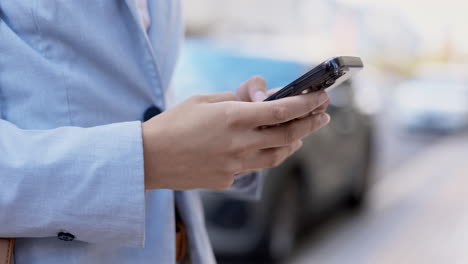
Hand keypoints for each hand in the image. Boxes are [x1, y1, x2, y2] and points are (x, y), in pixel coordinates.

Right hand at [143, 78, 329, 190]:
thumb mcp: (203, 100)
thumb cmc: (172, 124)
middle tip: (322, 116)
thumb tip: (263, 92)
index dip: (306, 104)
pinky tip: (262, 148)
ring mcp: (234, 165)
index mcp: (232, 117)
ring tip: (300, 134)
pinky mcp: (227, 179)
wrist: (148, 159)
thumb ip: (237, 97)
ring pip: (276, 156)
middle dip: (310, 124)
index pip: (281, 110)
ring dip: (293, 143)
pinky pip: (254, 167)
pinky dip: (264, 155)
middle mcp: (238, 143)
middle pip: (288, 135)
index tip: (321, 98)